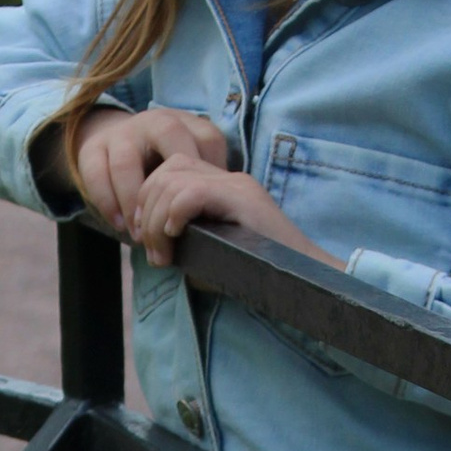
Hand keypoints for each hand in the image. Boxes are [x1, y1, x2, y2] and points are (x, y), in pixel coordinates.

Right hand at [61, 102, 229, 238]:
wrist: (113, 142)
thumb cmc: (161, 165)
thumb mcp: (187, 165)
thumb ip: (205, 182)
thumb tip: (230, 221)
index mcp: (186, 125)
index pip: (207, 139)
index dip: (212, 173)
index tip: (211, 207)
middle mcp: (154, 122)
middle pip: (167, 136)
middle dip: (172, 181)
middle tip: (174, 220)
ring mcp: (122, 134)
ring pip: (126, 161)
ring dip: (134, 200)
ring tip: (142, 236)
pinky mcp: (92, 149)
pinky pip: (95, 174)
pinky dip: (107, 203)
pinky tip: (119, 226)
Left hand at [128, 154, 341, 272]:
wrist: (303, 281)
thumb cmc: (259, 276)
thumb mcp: (213, 254)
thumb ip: (186, 243)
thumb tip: (152, 248)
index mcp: (222, 187)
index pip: (171, 170)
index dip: (148, 201)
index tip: (147, 238)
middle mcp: (229, 179)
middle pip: (166, 171)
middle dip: (147, 212)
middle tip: (154, 252)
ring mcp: (237, 186)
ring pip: (172, 180)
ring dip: (157, 221)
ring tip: (164, 255)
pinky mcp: (243, 199)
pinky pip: (192, 192)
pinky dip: (174, 215)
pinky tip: (178, 238)